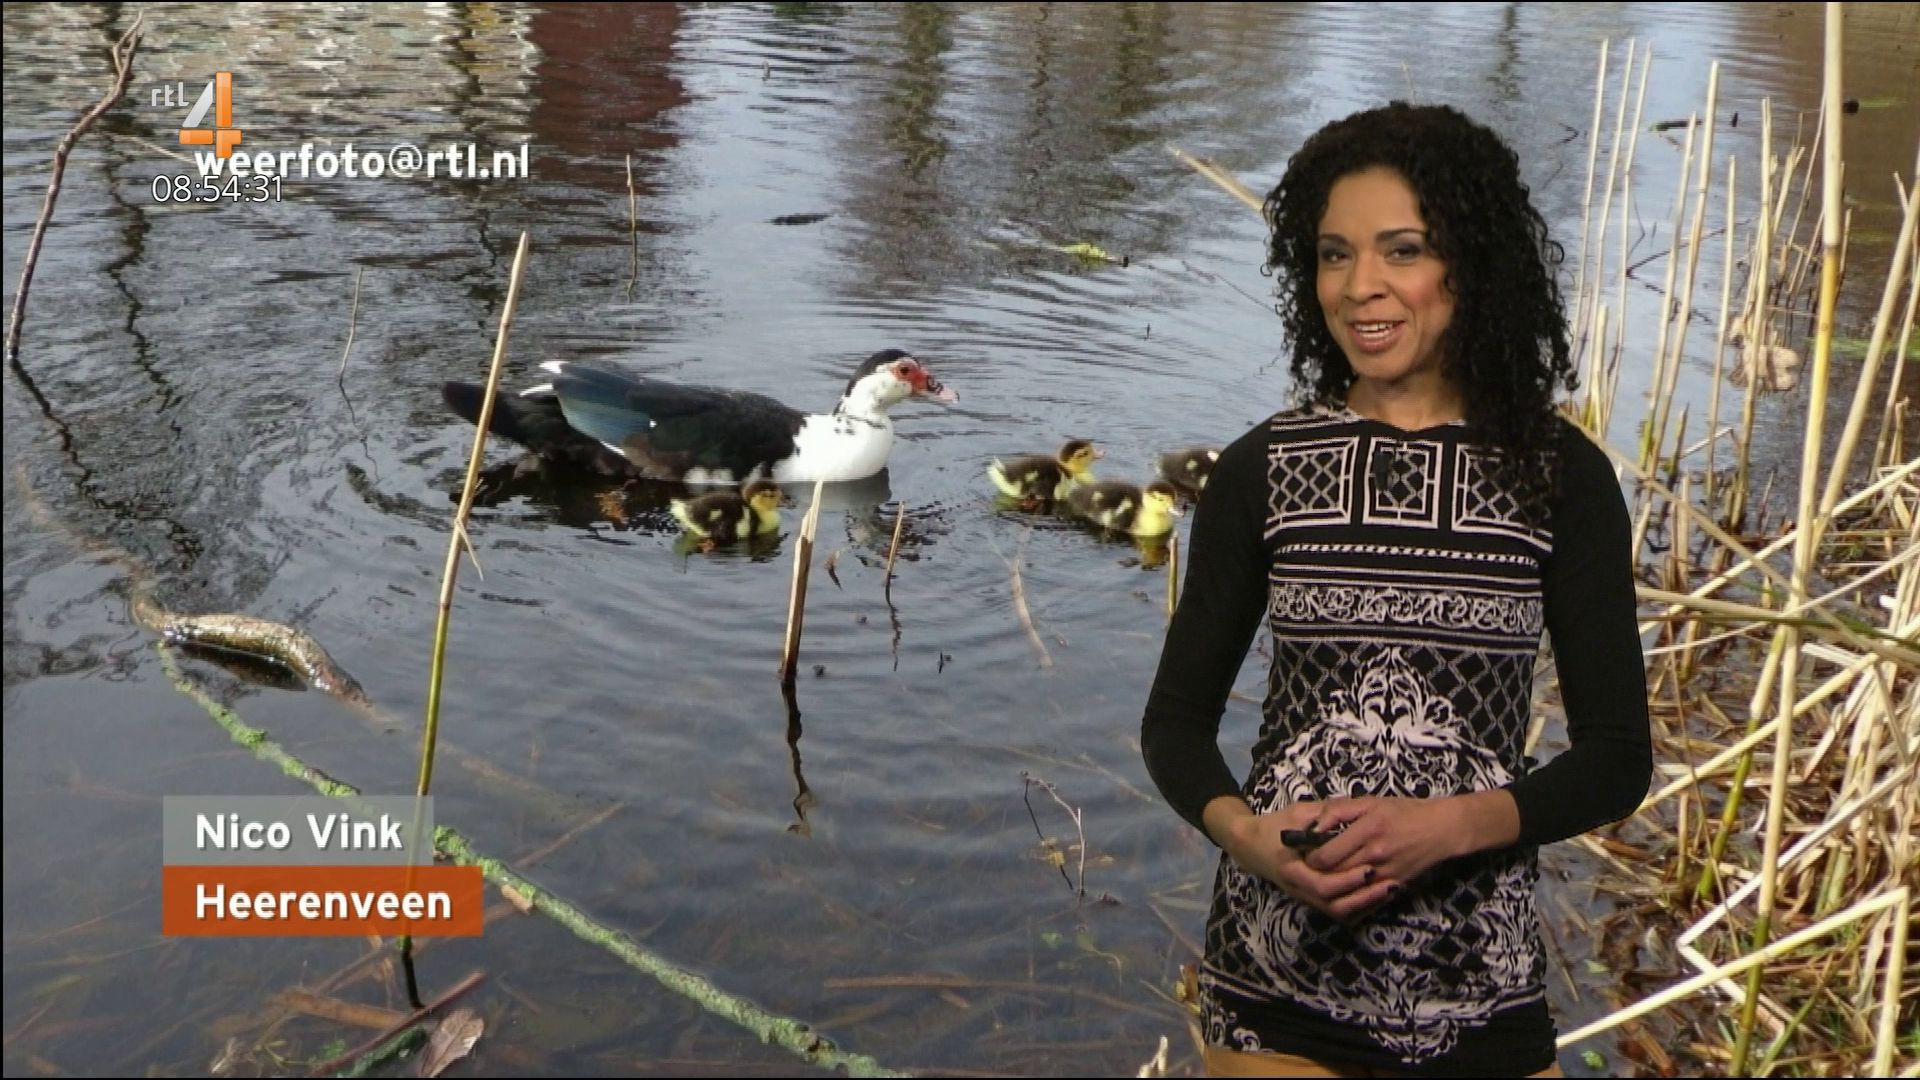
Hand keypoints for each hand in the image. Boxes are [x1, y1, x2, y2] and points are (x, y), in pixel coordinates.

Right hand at [1204, 797, 1397, 922]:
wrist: (1249, 844)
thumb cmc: (1274, 826)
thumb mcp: (1297, 813)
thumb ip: (1322, 815)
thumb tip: (1350, 815)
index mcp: (1291, 868)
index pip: (1322, 884)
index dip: (1348, 880)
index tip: (1370, 868)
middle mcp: (1298, 888)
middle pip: (1334, 905)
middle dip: (1364, 897)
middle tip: (1391, 883)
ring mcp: (1305, 897)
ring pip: (1338, 912)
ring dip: (1365, 905)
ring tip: (1389, 890)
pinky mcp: (1311, 899)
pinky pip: (1337, 911)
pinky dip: (1358, 908)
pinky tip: (1377, 897)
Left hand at [1303, 791, 1519, 888]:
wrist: (1442, 829)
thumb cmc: (1405, 811)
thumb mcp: (1370, 802)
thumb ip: (1338, 811)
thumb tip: (1314, 826)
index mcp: (1368, 829)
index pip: (1326, 855)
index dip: (1310, 858)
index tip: (1305, 853)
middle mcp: (1376, 853)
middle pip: (1333, 874)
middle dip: (1317, 872)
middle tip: (1309, 865)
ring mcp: (1386, 872)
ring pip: (1347, 887)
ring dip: (1333, 882)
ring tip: (1325, 873)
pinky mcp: (1394, 884)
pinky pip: (1365, 893)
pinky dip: (1352, 890)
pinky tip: (1346, 882)